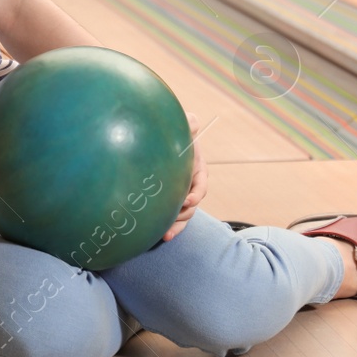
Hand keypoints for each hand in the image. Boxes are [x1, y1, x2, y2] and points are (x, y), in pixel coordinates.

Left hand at [162, 111, 207, 241]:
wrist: (155, 138)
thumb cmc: (172, 131)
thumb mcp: (183, 125)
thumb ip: (189, 123)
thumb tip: (193, 121)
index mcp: (196, 168)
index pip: (201, 184)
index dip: (196, 193)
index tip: (188, 200)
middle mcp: (189, 184)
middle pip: (193, 204)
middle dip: (186, 213)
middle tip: (175, 216)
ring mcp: (178, 194)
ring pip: (183, 215)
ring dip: (177, 225)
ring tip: (166, 233)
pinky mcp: (167, 201)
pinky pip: (171, 218)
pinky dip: (170, 228)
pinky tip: (161, 236)